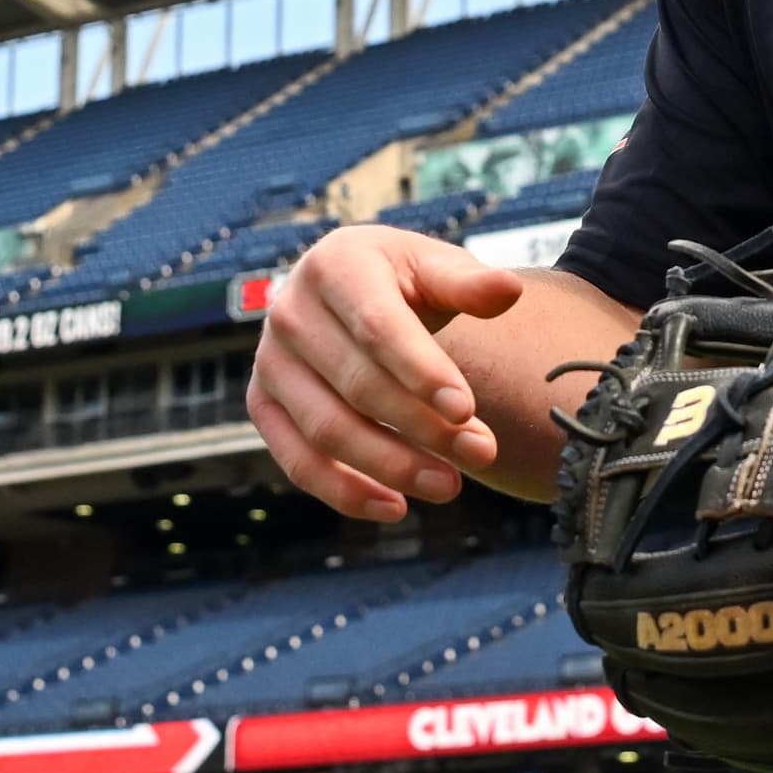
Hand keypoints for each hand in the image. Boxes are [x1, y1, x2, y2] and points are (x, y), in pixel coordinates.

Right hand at [247, 227, 519, 521]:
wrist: (348, 289)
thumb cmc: (401, 279)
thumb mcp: (434, 266)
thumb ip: (468, 282)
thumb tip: (509, 288)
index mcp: (335, 265)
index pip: (378, 327)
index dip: (422, 371)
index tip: (467, 409)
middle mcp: (291, 312)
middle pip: (358, 385)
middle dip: (424, 426)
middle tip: (483, 453)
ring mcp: (270, 362)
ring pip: (327, 430)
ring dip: (391, 466)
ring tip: (450, 486)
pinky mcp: (263, 405)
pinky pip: (298, 461)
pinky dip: (345, 492)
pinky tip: (396, 507)